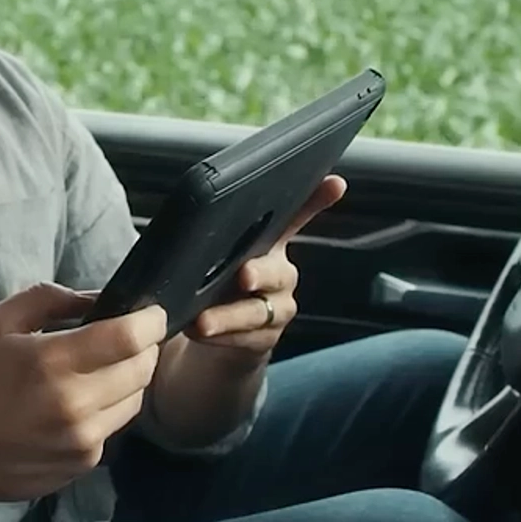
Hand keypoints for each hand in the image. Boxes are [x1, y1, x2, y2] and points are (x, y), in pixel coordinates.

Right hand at [0, 282, 167, 501]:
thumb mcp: (0, 321)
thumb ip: (51, 299)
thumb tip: (99, 298)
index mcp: (52, 362)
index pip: (129, 338)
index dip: (150, 321)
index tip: (150, 313)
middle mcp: (74, 404)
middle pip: (143, 368)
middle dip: (142, 348)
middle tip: (125, 340)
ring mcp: (82, 439)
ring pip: (135, 399)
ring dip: (127, 381)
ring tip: (97, 373)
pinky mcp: (84, 462)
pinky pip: (114, 427)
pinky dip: (106, 411)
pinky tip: (77, 407)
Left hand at [187, 174, 347, 355]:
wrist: (221, 333)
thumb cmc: (216, 283)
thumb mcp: (215, 253)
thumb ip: (213, 238)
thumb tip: (186, 219)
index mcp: (269, 244)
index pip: (296, 217)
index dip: (316, 200)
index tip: (334, 183)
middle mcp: (281, 273)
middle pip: (276, 271)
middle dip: (260, 273)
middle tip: (244, 274)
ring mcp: (278, 307)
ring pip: (257, 311)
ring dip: (228, 316)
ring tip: (203, 320)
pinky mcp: (266, 337)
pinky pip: (245, 337)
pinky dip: (220, 336)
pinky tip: (198, 331)